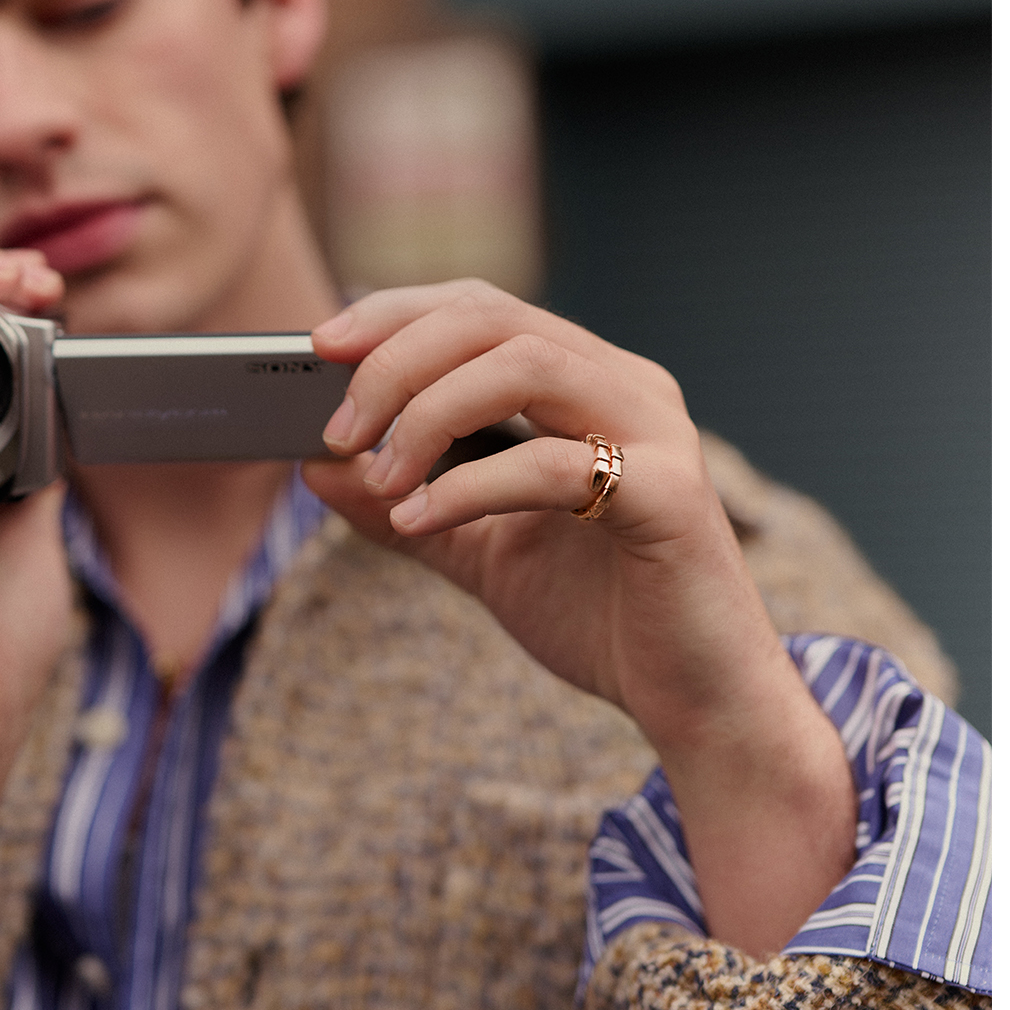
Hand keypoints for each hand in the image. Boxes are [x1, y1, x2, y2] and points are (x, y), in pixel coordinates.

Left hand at [303, 281, 856, 955]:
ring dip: (428, 413)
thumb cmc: (604, 618)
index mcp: (591, 385)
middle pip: (495, 320)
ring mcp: (658, 434)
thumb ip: (407, 506)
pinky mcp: (671, 495)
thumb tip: (312, 466)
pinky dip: (471, 486)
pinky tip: (420, 520)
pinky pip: (554, 464)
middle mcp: (629, 388)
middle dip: (396, 361)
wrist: (697, 700)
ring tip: (379, 479)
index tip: (316, 346)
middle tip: (335, 429)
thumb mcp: (483, 554)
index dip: (396, 314)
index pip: (484, 309)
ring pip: (524, 365)